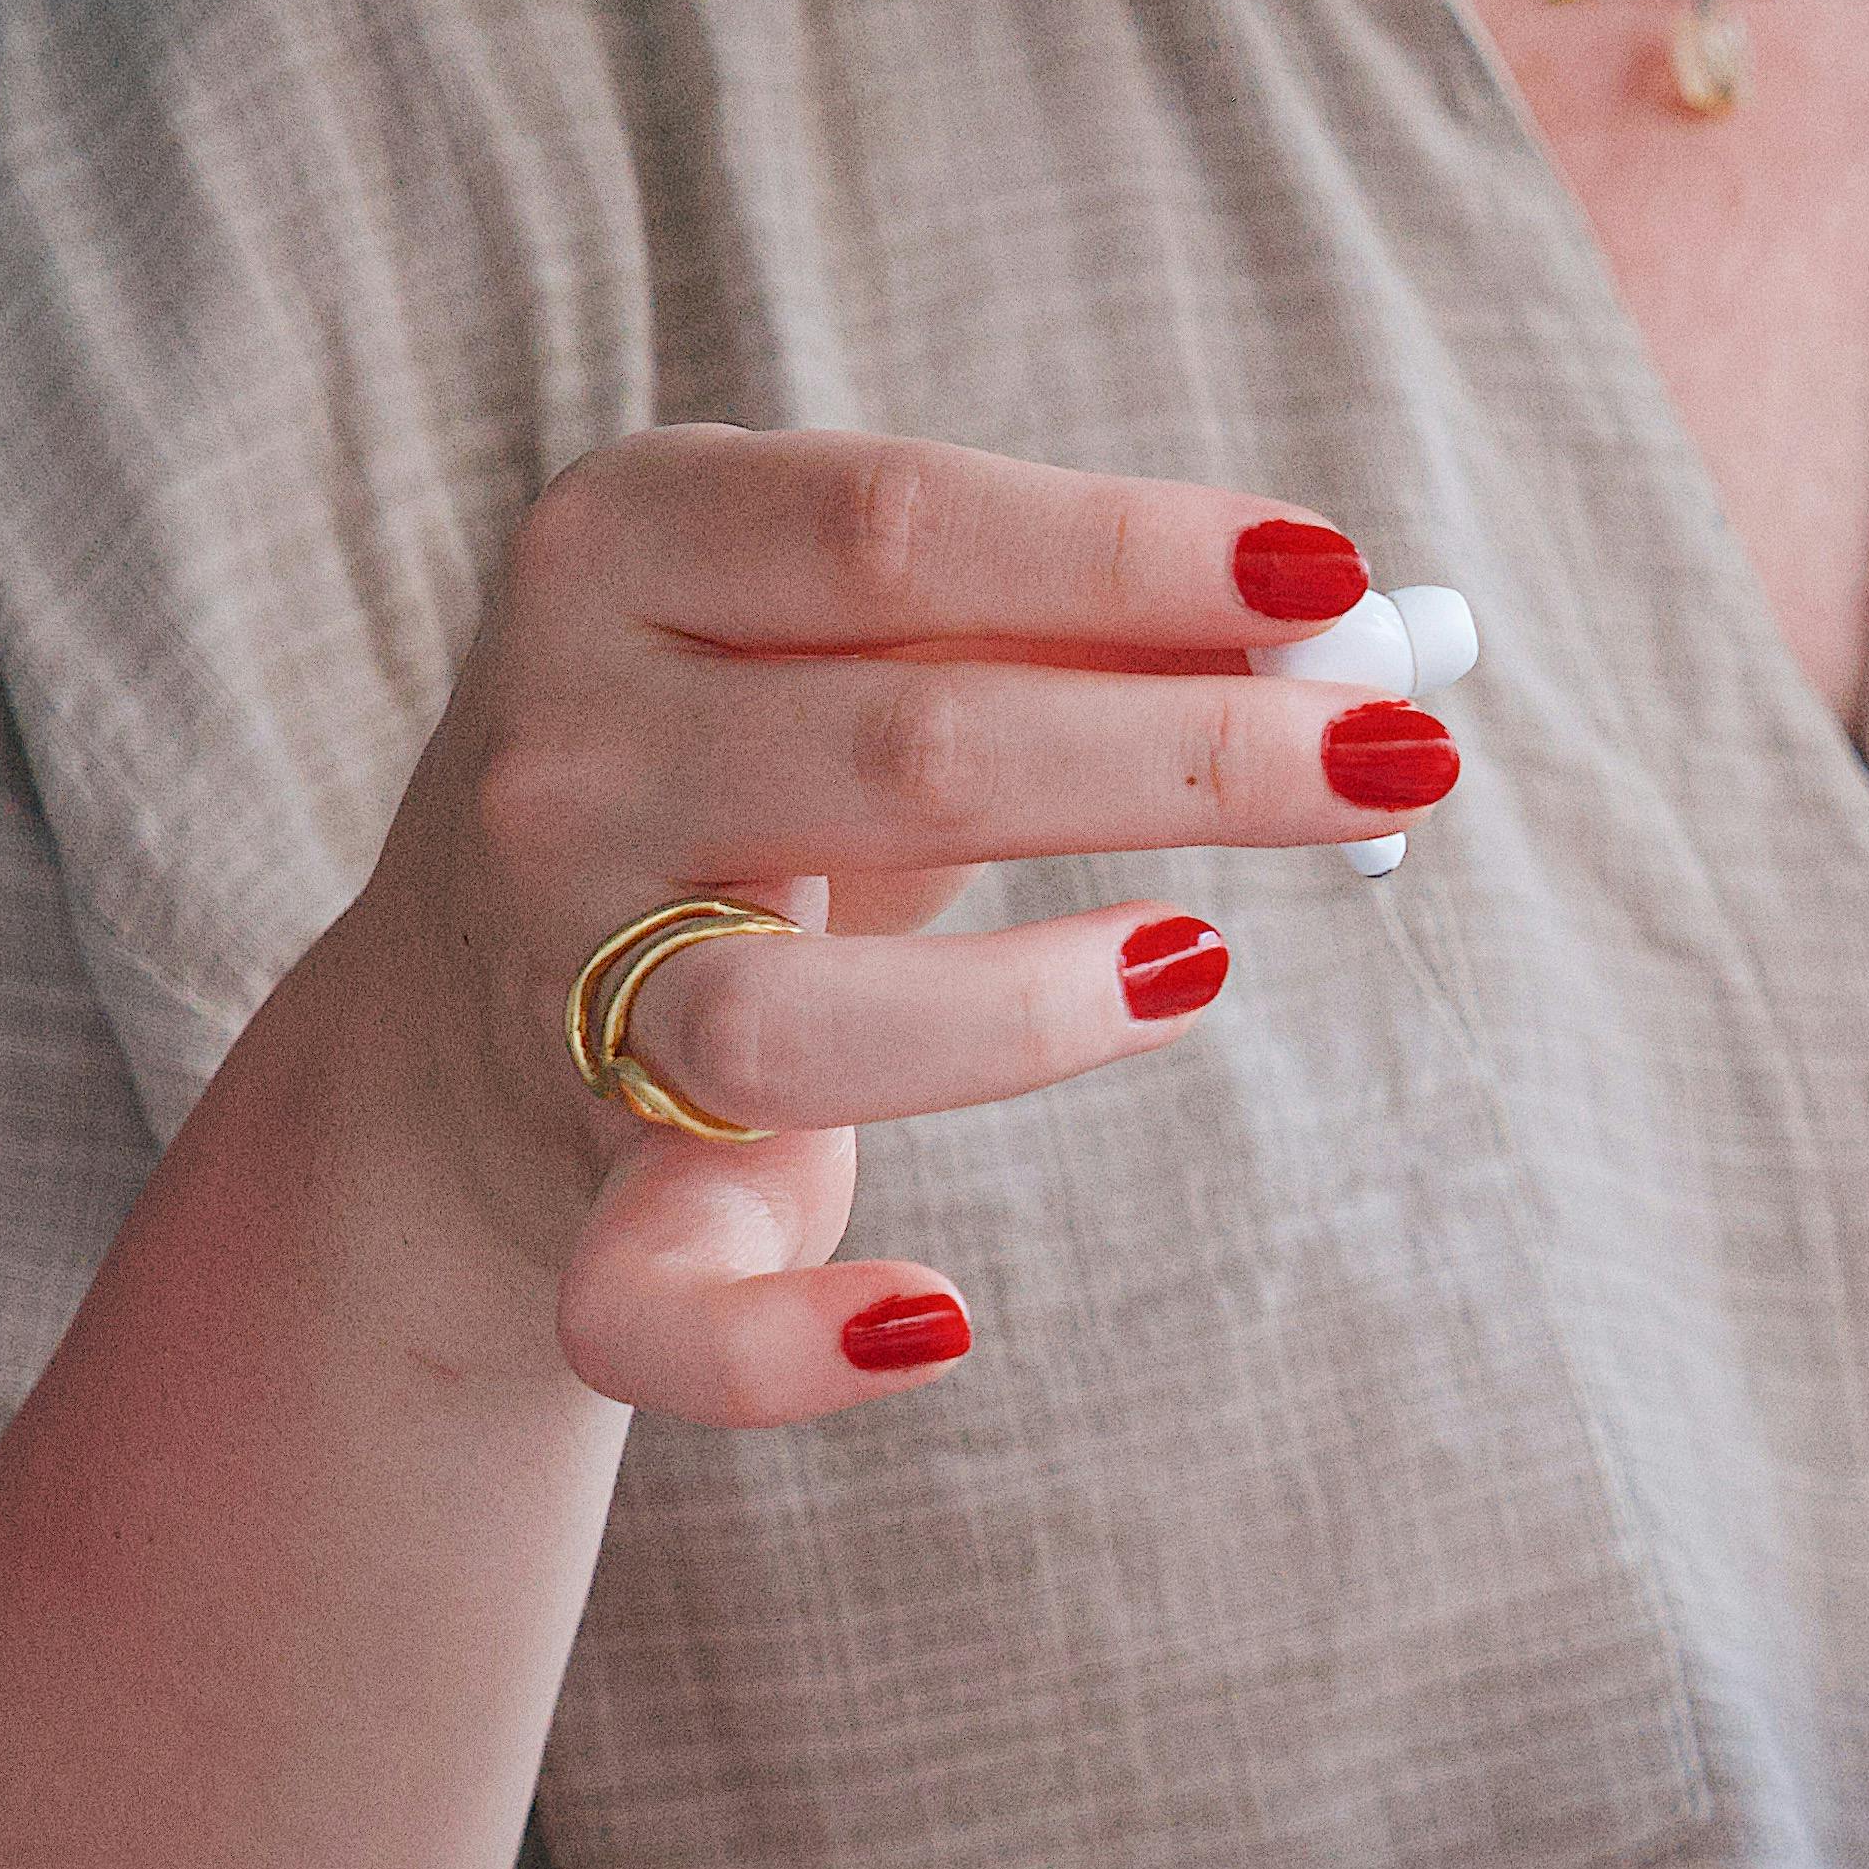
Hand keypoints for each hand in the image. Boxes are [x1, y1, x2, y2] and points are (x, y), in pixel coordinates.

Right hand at [285, 426, 1459, 1426]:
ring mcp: (555, 977)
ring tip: (1203, 969)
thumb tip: (1346, 635)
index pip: (897, 527)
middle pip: (901, 751)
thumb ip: (1066, 625)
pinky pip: (651, 1297)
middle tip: (1400, 758)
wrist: (468, 1022)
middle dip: (1183, 754)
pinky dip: (783, 1341)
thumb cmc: (755, 780)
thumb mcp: (861, 648)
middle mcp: (566, 754)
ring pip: (784, 1018)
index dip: (1125, 551)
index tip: (1333, 581)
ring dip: (1027, 1007)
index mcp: (633, 548)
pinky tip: (939, 1318)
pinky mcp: (579, 1188)